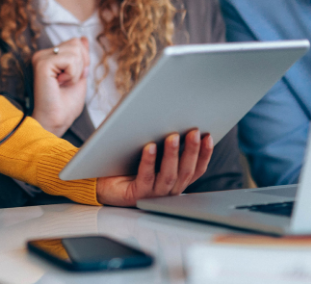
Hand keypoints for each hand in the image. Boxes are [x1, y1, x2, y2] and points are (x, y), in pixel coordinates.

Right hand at [31, 37, 89, 135]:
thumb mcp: (79, 75)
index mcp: (49, 56)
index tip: (71, 79)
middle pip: (76, 43)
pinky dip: (72, 74)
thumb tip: (83, 38)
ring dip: (76, 71)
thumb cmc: (65, 105)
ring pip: (75, 50)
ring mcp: (41, 58)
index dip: (82, 61)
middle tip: (67, 82)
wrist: (57, 121)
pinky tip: (60, 83)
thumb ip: (81, 56)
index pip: (75, 43)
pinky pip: (70, 59)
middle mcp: (43, 54)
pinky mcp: (42, 64)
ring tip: (63, 83)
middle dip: (80, 65)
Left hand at [95, 129, 212, 205]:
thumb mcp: (150, 150)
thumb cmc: (127, 162)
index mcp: (175, 180)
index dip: (204, 154)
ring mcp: (153, 194)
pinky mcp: (136, 194)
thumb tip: (174, 116)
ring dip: (172, 155)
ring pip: (168, 175)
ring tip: (173, 136)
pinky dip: (149, 161)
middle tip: (194, 131)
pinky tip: (149, 146)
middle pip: (185, 171)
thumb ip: (163, 141)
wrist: (102, 181)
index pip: (196, 169)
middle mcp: (167, 189)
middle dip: (191, 150)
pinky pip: (145, 177)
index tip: (208, 136)